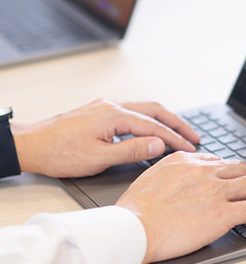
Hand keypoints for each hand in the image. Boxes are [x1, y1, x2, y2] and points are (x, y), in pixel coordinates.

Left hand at [12, 99, 200, 177]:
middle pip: (156, 110)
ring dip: (166, 119)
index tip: (190, 149)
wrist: (31, 144)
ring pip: (146, 107)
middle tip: (195, 137)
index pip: (154, 126)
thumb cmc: (59, 153)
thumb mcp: (98, 158)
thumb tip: (159, 145)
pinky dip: (151, 117)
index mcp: (115, 115)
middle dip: (178, 123)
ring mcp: (107, 105)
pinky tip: (154, 126)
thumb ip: (132, 150)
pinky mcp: (101, 109)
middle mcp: (113, 105)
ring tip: (181, 132)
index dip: (175, 139)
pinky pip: (134, 109)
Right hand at [116, 152, 245, 263]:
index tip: (243, 174)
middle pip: (242, 169)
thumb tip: (183, 175)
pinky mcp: (222, 213)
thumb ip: (173, 170)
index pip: (220, 161)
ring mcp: (215, 191)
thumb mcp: (153, 176)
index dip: (237, 169)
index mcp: (187, 160)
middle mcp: (204, 171)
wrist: (132, 227)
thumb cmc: (135, 209)